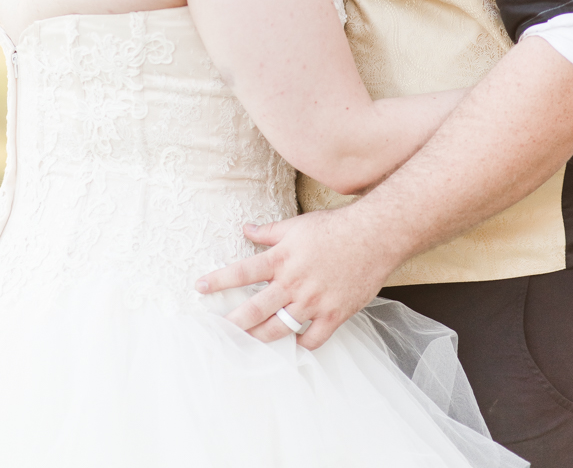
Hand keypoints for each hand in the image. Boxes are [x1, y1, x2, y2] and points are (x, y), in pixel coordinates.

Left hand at [195, 206, 397, 349]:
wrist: (373, 237)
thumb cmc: (333, 228)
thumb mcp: (296, 225)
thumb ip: (269, 232)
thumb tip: (245, 229)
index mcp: (281, 259)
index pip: (242, 272)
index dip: (218, 281)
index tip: (199, 288)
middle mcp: (293, 283)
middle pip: (254, 310)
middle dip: (232, 323)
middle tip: (216, 332)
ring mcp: (313, 302)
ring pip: (279, 330)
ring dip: (259, 338)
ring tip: (245, 344)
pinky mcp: (333, 315)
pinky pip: (311, 340)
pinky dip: (299, 346)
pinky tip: (289, 346)